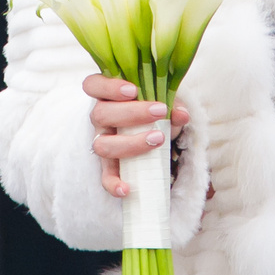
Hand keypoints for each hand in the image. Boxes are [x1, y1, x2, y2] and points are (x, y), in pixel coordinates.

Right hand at [83, 73, 189, 196]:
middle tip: (160, 111)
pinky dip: (113, 183)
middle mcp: (100, 118)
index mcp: (107, 96)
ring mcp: (102, 142)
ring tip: (158, 139)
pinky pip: (105, 176)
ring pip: (102, 145)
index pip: (93, 85)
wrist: (153, 133)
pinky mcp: (109, 166)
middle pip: (100, 114)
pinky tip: (127, 189)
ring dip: (130, 143)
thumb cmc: (154, 111)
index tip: (133, 90)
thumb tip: (181, 114)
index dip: (108, 87)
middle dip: (132, 113)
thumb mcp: (164, 103)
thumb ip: (172, 105)